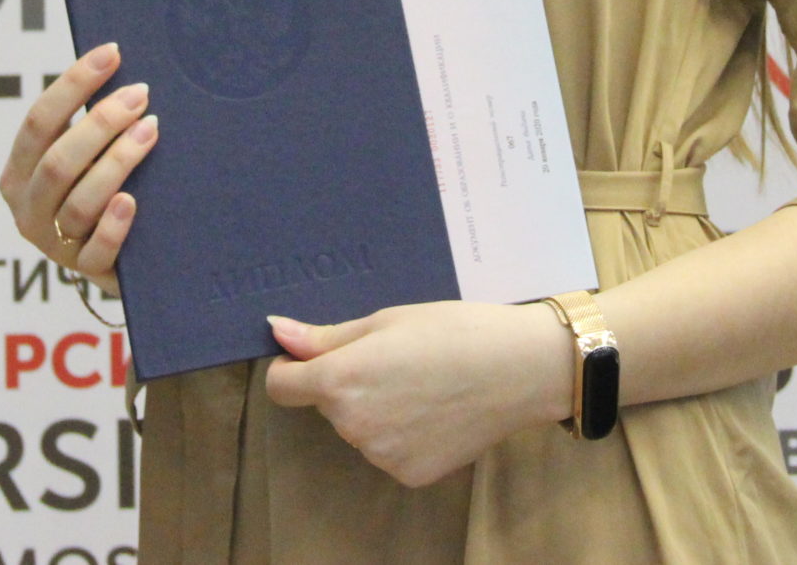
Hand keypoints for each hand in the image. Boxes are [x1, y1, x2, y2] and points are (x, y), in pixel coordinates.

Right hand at [0, 42, 158, 289]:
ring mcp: (54, 244)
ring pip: (80, 202)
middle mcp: (27, 209)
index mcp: (19, 172)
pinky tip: (132, 201)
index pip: (38, 121)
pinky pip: (96, 251)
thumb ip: (89, 126)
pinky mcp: (84, 271)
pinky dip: (113, 225)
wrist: (126, 259)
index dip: (74, 84)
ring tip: (150, 130)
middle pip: (58, 161)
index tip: (113, 53)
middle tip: (140, 95)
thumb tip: (120, 63)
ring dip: (117, 162)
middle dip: (101, 123)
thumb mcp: (84, 158)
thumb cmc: (104, 190)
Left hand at [263, 301, 570, 486]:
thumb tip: (276, 332)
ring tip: (423, 383)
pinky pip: (388, 451)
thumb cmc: (454, 331)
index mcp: (340, 381)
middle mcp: (352, 426)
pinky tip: (436, 412)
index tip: (315, 358)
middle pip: (327, 405)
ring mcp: (382, 456)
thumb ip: (326, 337)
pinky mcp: (410, 474)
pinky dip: (403, 435)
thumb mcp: (385, 321)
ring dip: (376, 410)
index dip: (292, 369)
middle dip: (348, 384)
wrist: (520, 368)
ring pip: (359, 429)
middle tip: (395, 360)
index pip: (281, 387)